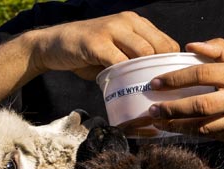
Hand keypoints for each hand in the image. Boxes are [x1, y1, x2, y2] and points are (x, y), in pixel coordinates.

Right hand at [26, 12, 178, 79]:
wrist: (53, 44)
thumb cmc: (86, 51)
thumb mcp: (115, 49)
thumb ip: (133, 58)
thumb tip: (156, 80)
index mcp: (135, 22)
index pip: (166, 42)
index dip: (170, 63)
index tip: (167, 82)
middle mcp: (126, 21)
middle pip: (159, 46)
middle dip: (161, 70)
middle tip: (158, 91)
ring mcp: (111, 30)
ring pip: (142, 52)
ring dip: (145, 73)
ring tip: (144, 90)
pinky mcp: (96, 42)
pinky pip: (119, 61)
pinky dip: (124, 76)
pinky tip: (123, 87)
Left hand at [145, 40, 223, 148]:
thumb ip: (222, 52)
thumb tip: (192, 45)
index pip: (203, 73)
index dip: (176, 78)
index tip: (156, 83)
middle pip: (201, 104)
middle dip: (172, 108)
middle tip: (152, 110)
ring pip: (205, 126)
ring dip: (179, 126)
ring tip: (160, 123)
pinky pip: (215, 138)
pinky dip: (195, 135)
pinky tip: (181, 132)